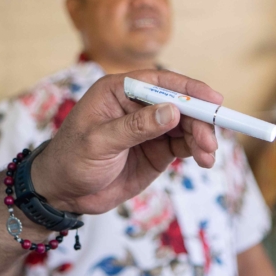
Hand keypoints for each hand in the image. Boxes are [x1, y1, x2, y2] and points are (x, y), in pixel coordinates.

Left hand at [31, 70, 220, 213]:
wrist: (63, 193)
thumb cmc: (71, 160)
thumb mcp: (99, 142)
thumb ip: (135, 127)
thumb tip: (172, 110)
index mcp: (118, 90)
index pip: (160, 82)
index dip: (189, 88)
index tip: (212, 100)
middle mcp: (137, 104)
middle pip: (179, 103)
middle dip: (199, 119)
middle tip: (209, 140)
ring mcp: (149, 127)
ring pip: (185, 124)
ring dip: (201, 137)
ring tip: (207, 156)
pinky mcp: (156, 149)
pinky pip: (183, 144)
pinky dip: (196, 149)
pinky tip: (204, 159)